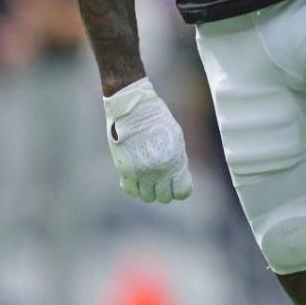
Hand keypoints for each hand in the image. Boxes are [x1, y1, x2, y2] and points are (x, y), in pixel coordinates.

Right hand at [104, 78, 191, 203]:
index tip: (178, 181)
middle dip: (165, 189)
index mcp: (174, 162)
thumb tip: (177, 175)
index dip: (181, 188)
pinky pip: (130, 190)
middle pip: (164, 197)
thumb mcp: (175, 138)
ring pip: (147, 197)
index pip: (182, 192)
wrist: (133, 106)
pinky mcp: (124, 169)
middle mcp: (158, 171)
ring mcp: (140, 172)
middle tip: (162, 177)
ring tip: (149, 176)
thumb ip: (178, 159)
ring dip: (149, 190)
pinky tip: (137, 177)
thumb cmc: (157, 119)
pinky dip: (135, 187)